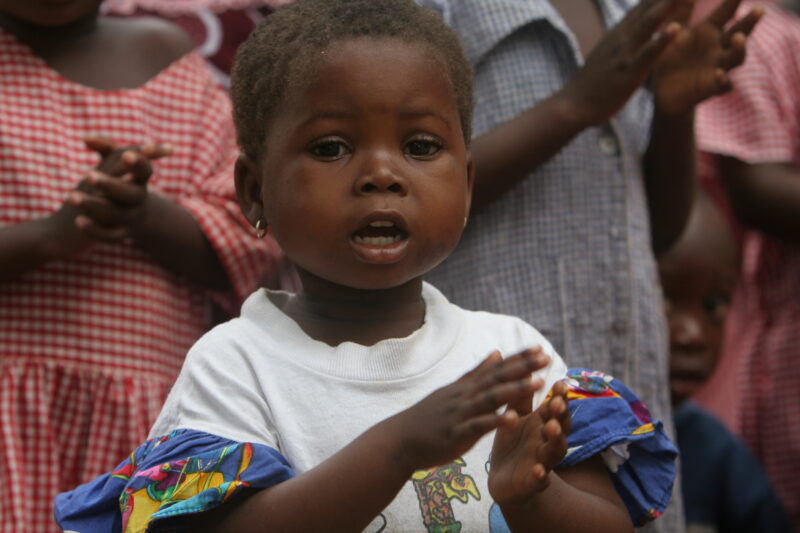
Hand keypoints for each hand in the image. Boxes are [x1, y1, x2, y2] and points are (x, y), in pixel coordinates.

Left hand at [69, 137, 170, 241]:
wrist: (122, 214)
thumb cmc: (117, 182)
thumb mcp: (114, 163)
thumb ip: (104, 146)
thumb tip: (86, 140)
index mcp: (140, 180)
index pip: (145, 170)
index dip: (138, 163)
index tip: (126, 156)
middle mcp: (138, 199)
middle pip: (130, 194)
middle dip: (110, 185)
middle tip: (88, 176)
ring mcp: (130, 218)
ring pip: (116, 214)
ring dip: (93, 205)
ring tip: (71, 196)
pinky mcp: (119, 234)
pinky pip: (110, 236)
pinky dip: (95, 229)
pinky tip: (78, 220)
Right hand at [386, 348, 551, 471]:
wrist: (400, 439)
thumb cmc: (429, 417)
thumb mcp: (454, 390)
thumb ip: (477, 373)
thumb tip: (497, 352)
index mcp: (467, 387)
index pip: (496, 368)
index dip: (518, 358)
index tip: (540, 347)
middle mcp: (465, 396)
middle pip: (497, 378)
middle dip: (523, 367)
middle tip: (546, 356)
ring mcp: (461, 413)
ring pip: (491, 398)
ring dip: (515, 389)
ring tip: (537, 382)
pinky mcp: (457, 434)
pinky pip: (479, 426)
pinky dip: (495, 421)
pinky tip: (513, 419)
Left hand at [488, 380, 570, 505]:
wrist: (503, 479)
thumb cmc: (513, 442)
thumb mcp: (515, 415)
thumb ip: (522, 395)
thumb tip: (527, 365)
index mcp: (543, 424)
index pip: (556, 408)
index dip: (560, 397)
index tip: (560, 382)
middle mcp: (547, 441)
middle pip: (561, 427)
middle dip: (560, 415)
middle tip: (556, 402)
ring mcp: (542, 462)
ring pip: (555, 451)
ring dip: (555, 440)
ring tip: (551, 428)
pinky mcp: (532, 482)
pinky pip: (540, 480)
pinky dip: (541, 476)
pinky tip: (539, 471)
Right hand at [559, 0, 688, 125]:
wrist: (573, 105)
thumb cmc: (591, 83)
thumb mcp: (606, 53)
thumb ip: (620, 40)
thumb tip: (630, 31)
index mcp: (619, 32)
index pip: (644, 4)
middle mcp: (622, 36)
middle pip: (649, 5)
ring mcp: (625, 53)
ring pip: (650, 22)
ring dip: (668, 4)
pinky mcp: (629, 72)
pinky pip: (648, 53)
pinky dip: (662, 40)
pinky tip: (676, 29)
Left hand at [652, 0, 762, 114]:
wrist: (664, 93)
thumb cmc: (669, 60)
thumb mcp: (670, 39)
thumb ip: (676, 20)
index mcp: (708, 32)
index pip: (725, 13)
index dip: (732, 1)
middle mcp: (718, 48)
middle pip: (740, 32)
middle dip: (749, 22)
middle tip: (759, 9)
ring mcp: (718, 67)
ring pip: (737, 57)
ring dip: (740, 48)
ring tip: (738, 38)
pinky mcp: (712, 87)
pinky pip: (724, 84)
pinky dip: (723, 80)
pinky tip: (719, 74)